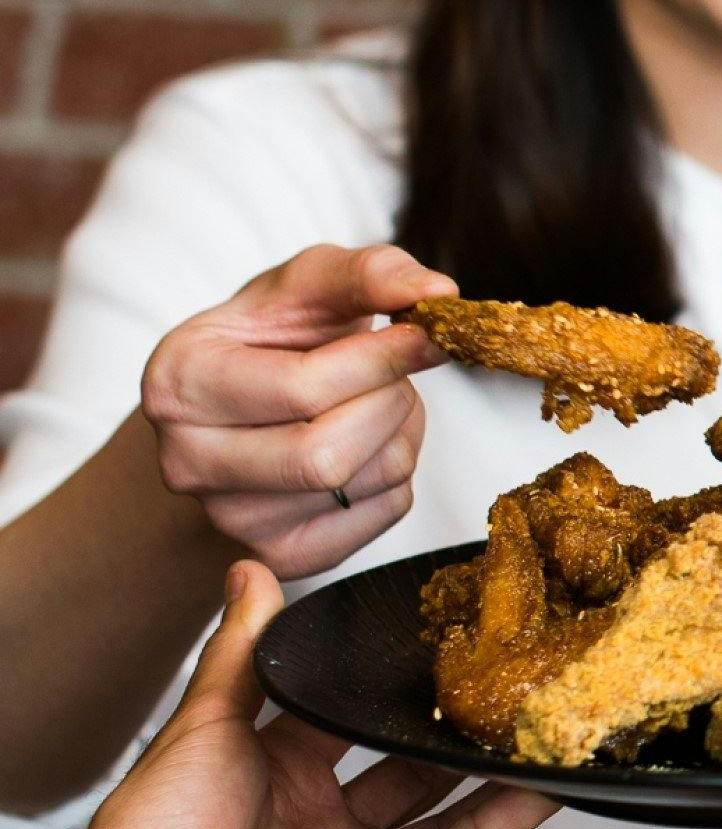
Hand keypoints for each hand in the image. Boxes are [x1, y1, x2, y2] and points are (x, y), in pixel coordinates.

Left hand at [71, 563, 555, 828]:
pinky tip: (536, 790)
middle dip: (451, 735)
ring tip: (538, 732)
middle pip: (404, 775)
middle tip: (503, 686)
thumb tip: (251, 570)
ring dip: (491, 781)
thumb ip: (242, 650)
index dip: (391, 691)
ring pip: (440, 823)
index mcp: (273, 781)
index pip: (348, 726)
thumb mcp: (203, 723)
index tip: (440, 648)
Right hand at [142, 243, 456, 580]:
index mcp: (178, 383)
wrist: (241, 410)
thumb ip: (366, 273)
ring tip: (378, 398)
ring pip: (367, 482)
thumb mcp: (304, 287)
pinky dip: (401, 470)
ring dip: (403, 429)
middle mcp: (188, 462)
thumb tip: (436, 293)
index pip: (301, 387)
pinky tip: (371, 440)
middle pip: (328, 454)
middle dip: (389, 401)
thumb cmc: (273, 339)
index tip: (429, 331)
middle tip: (396, 368)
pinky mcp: (285, 555)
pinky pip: (386, 514)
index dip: (382, 358)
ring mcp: (233, 520)